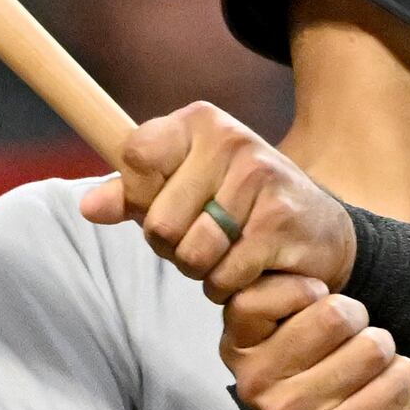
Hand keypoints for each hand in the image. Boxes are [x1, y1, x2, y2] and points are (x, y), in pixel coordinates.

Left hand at [80, 104, 358, 304]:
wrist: (321, 231)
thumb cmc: (240, 209)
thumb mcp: (185, 190)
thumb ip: (134, 196)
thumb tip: (88, 208)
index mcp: (200, 123)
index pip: (136, 157)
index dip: (140, 197)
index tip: (166, 203)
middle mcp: (231, 140)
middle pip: (160, 221)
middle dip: (174, 249)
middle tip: (204, 242)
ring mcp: (259, 178)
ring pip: (192, 253)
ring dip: (203, 272)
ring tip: (227, 256)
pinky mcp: (280, 222)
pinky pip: (225, 275)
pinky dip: (231, 287)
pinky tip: (251, 270)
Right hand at [221, 275, 409, 409]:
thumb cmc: (319, 393)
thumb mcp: (289, 344)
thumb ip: (284, 299)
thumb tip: (299, 244)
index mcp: (239, 350)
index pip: (261, 294)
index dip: (307, 290)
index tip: (318, 306)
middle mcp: (256, 382)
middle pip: (334, 313)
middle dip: (361, 321)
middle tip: (356, 345)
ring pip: (373, 345)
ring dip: (387, 354)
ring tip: (371, 374)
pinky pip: (395, 380)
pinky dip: (405, 380)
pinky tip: (390, 394)